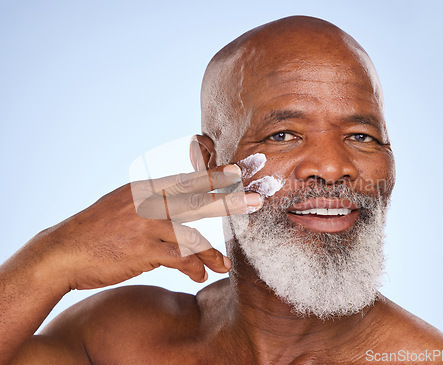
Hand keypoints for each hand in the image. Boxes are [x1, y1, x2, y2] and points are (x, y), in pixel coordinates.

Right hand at [33, 164, 261, 289]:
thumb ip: (153, 199)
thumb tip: (180, 200)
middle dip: (230, 198)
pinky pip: (177, 258)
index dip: (218, 174)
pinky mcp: (142, 249)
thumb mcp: (124, 202)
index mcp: (147, 187)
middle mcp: (149, 201)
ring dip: (212, 251)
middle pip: (197, 197)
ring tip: (225, 264)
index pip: (189, 178)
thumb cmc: (97, 228)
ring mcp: (145, 224)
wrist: (63, 250)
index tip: (242, 169)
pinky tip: (200, 275)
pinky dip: (192, 267)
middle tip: (257, 199)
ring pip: (191, 232)